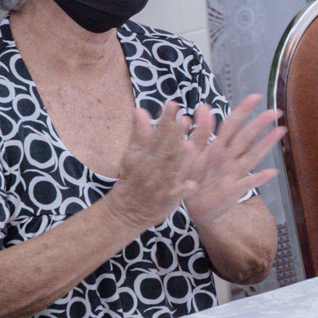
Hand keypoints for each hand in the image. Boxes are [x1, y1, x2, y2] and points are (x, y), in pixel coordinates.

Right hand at [105, 101, 201, 231]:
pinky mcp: (167, 200)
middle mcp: (151, 169)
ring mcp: (160, 185)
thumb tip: (140, 110)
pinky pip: (176, 195)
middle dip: (175, 135)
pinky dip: (183, 190)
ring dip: (180, 159)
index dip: (165, 120)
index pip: (156, 135)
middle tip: (185, 119)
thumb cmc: (132, 179)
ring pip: (171, 170)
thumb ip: (140, 133)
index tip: (173, 105)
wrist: (125, 211)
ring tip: (189, 145)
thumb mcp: (132, 155)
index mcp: (143, 156)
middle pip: (165, 150)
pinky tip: (192, 185)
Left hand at [181, 96, 283, 225]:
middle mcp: (229, 157)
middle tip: (275, 111)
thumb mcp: (193, 152)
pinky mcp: (233, 190)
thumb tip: (203, 106)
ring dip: (266, 144)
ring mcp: (234, 173)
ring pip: (252, 155)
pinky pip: (247, 183)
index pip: (232, 125)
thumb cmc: (195, 177)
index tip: (256, 97)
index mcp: (218, 146)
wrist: (194, 206)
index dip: (243, 110)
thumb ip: (200, 131)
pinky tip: (272, 171)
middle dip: (260, 123)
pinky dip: (259, 178)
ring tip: (280, 131)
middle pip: (246, 137)